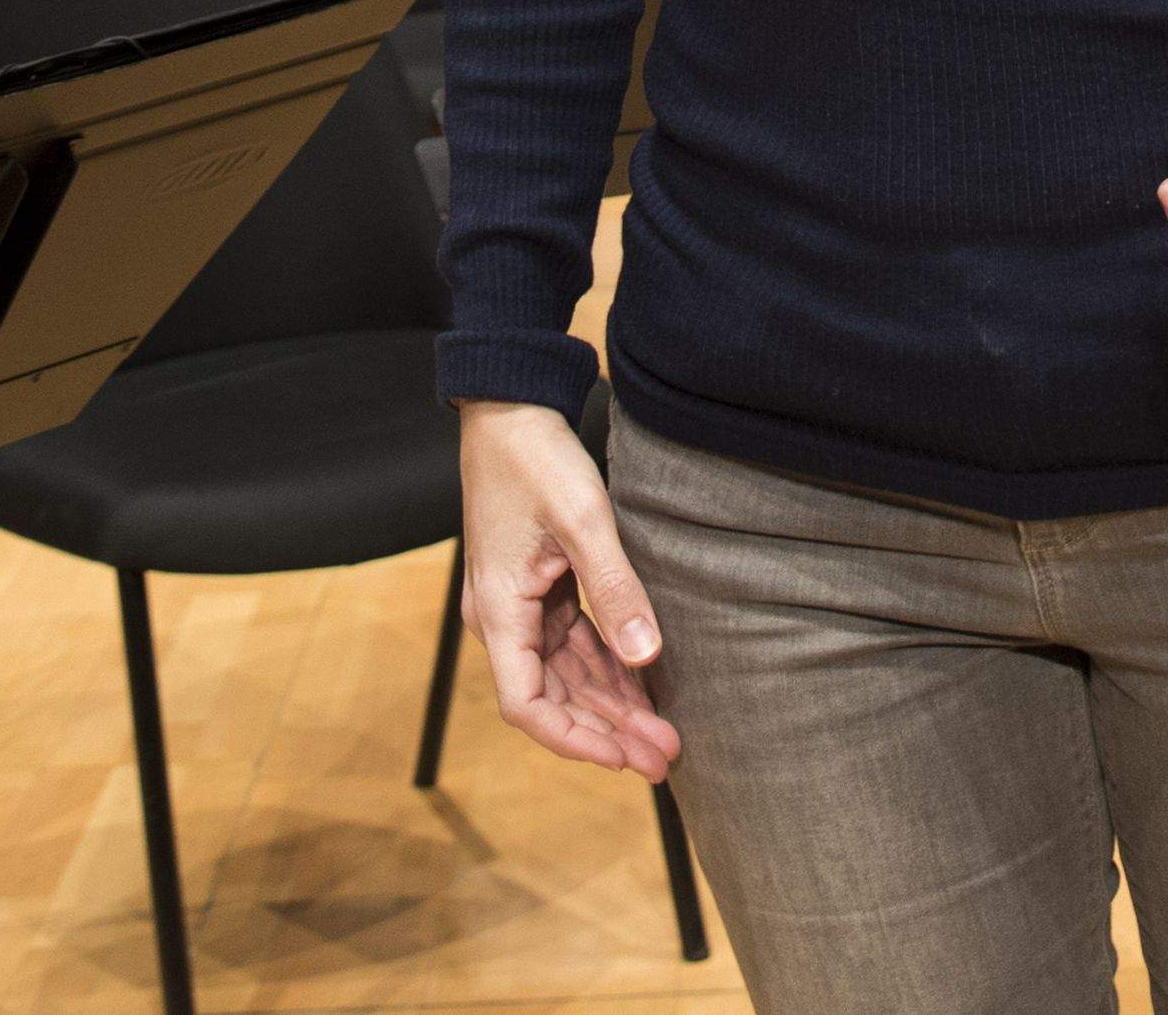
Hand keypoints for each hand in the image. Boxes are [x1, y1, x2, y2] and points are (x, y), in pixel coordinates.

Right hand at [454, 400, 679, 779]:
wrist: (510, 410)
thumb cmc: (535, 460)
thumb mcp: (582, 522)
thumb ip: (615, 590)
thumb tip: (647, 657)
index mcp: (500, 612)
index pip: (527, 706)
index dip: (575, 741)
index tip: (625, 757)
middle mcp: (504, 620)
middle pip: (555, 699)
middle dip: (608, 732)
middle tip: (667, 756)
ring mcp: (523, 607)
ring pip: (569, 677)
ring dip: (612, 706)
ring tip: (664, 735)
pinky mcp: (542, 591)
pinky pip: (576, 645)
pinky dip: (609, 669)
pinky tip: (645, 687)